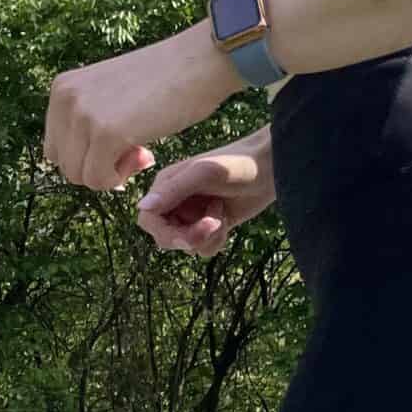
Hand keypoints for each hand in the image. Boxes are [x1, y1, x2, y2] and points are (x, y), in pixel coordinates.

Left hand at [45, 22, 240, 190]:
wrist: (197, 63)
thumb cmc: (164, 81)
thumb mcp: (109, 95)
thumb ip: (89, 122)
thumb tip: (84, 168)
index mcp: (62, 89)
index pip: (56, 148)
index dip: (88, 158)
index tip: (121, 148)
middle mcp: (65, 98)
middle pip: (65, 165)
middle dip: (99, 169)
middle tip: (135, 151)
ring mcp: (83, 115)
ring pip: (80, 176)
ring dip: (112, 175)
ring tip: (141, 151)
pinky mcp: (105, 133)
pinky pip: (99, 180)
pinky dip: (121, 178)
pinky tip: (145, 153)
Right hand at [138, 133, 276, 257]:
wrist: (268, 169)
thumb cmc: (235, 163)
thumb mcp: (202, 174)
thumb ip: (172, 190)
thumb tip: (142, 207)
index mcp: (166, 186)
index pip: (148, 218)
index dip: (164, 233)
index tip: (186, 236)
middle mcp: (176, 202)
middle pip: (166, 237)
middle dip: (189, 237)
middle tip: (213, 224)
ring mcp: (193, 216)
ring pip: (187, 245)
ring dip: (207, 237)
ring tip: (221, 213)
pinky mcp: (211, 226)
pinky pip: (204, 247)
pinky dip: (217, 240)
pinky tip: (226, 219)